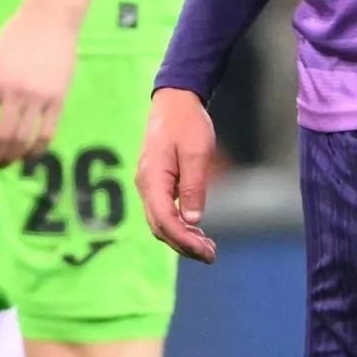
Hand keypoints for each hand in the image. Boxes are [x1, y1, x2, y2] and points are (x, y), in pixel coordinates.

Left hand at [0, 0, 90, 167]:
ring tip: (7, 163)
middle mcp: (13, 91)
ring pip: (23, 139)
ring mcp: (38, 97)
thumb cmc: (14, 37)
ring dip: (13, 157)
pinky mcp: (58, 99)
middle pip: (1, 136)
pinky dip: (37, 150)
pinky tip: (29, 155)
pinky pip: (47, 133)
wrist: (50, 19)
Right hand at [138, 85, 220, 262]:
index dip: (184, 241)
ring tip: (207, 248)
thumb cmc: (187, 123)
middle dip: (184, 245)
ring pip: (160, 222)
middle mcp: (145, 185)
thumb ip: (193, 187)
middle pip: (159, 227)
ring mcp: (148, 184)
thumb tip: (191, 221)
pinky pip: (163, 211)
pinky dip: (179, 225)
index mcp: (152, 179)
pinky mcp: (156, 183)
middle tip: (211, 256)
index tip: (206, 252)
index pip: (164, 221)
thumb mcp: (196, 153)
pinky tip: (197, 231)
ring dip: (182, 238)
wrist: (175, 100)